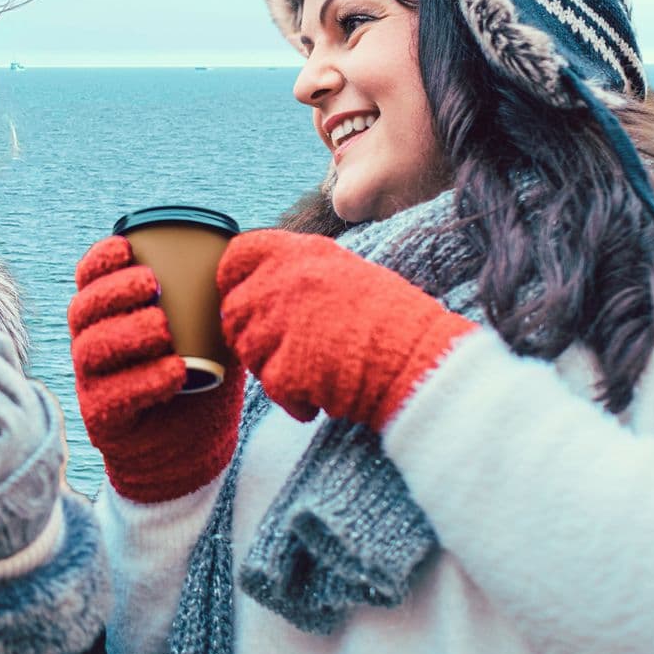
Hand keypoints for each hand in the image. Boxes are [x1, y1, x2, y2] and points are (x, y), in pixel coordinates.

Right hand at [67, 235, 244, 502]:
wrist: (191, 448)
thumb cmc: (200, 378)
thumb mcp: (209, 331)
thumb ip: (215, 299)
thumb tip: (244, 256)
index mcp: (108, 317)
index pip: (88, 281)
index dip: (100, 260)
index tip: (127, 246)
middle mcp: (92, 346)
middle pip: (84, 311)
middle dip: (113, 292)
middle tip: (151, 284)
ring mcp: (93, 383)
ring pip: (92, 350)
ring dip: (127, 333)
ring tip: (163, 328)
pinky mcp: (104, 419)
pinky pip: (114, 396)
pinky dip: (145, 381)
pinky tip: (174, 371)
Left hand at [217, 228, 475, 429]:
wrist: (420, 360)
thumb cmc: (394, 320)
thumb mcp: (346, 274)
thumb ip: (300, 275)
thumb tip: (260, 290)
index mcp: (301, 252)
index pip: (237, 255)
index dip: (232, 280)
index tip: (241, 296)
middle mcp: (284, 281)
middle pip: (235, 310)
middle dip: (252, 335)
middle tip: (286, 351)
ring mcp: (281, 324)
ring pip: (248, 351)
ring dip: (272, 368)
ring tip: (314, 373)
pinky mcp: (285, 367)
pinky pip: (271, 387)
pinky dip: (294, 400)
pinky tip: (322, 398)